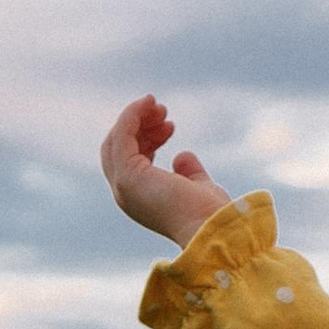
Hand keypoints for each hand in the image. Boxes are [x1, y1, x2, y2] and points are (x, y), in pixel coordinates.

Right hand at [101, 96, 234, 245]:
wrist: (210, 225)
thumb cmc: (208, 212)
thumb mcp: (198, 186)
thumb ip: (190, 172)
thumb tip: (182, 155)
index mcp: (139, 198)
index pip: (131, 160)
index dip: (147, 138)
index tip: (170, 126)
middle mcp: (125, 193)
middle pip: (120, 148)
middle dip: (140, 125)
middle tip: (164, 111)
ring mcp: (124, 184)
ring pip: (118, 139)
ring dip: (136, 116)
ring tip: (161, 107)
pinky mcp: (128, 173)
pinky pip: (122, 135)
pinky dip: (131, 115)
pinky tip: (148, 103)